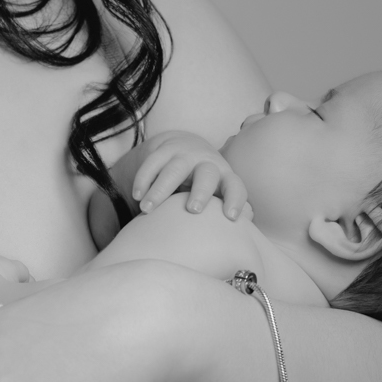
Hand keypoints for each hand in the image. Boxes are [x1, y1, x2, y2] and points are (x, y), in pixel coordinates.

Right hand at [130, 129, 247, 218]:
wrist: (186, 146)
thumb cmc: (205, 183)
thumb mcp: (218, 192)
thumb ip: (227, 209)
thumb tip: (244, 234)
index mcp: (224, 176)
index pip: (235, 186)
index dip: (235, 200)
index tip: (231, 217)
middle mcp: (207, 163)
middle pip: (207, 175)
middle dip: (201, 192)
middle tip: (193, 210)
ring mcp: (184, 154)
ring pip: (174, 169)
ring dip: (160, 189)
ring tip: (147, 209)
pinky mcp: (164, 149)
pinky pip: (153, 162)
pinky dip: (144, 179)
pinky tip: (137, 195)